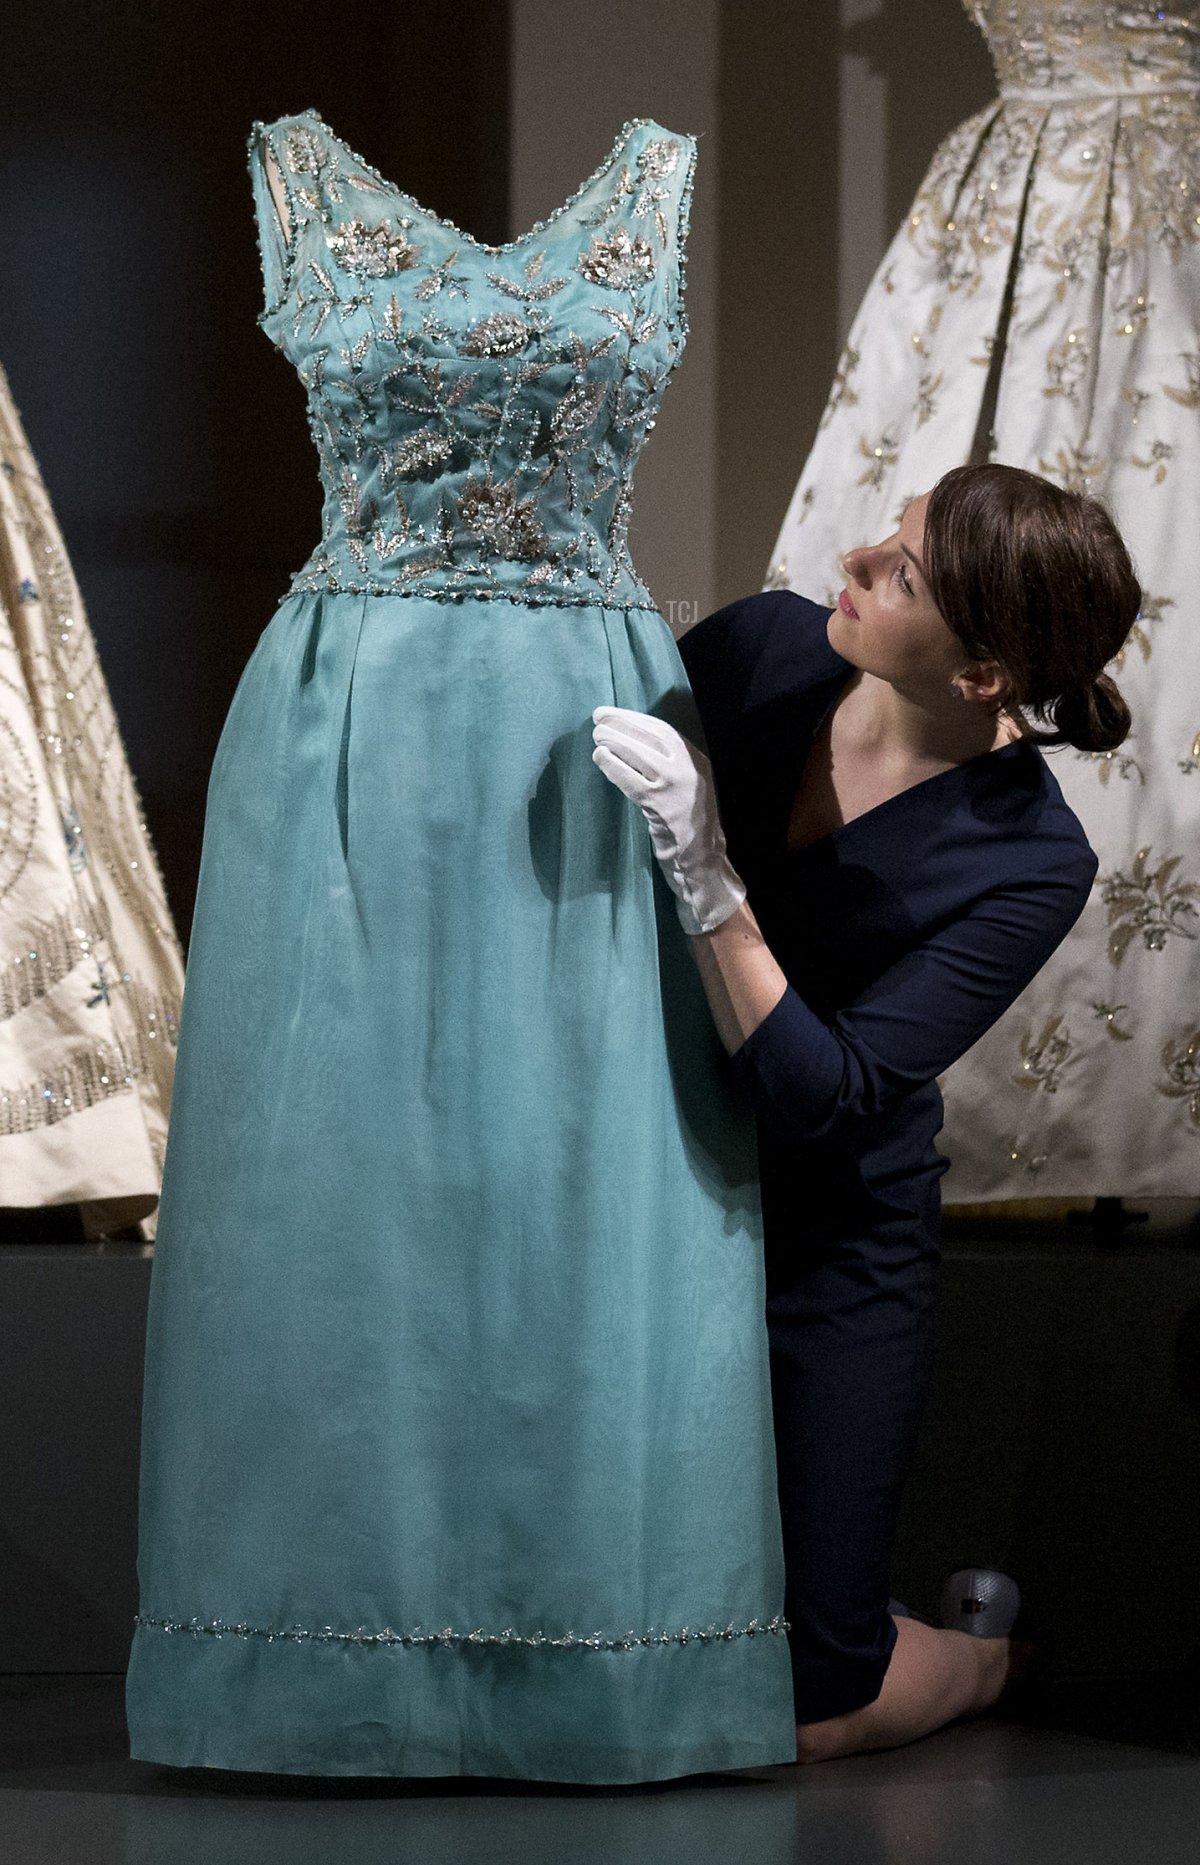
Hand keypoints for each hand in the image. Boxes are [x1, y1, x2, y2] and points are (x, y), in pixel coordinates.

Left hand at [591, 706, 746, 935]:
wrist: (702, 858)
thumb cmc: (687, 821)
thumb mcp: (686, 784)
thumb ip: (667, 764)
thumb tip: (629, 740)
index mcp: (696, 760)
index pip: (663, 730)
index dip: (635, 718)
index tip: (613, 713)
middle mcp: (689, 769)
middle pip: (651, 737)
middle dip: (621, 723)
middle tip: (597, 718)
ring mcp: (676, 787)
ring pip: (640, 754)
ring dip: (615, 741)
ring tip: (596, 737)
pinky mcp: (660, 806)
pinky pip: (632, 780)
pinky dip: (614, 766)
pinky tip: (600, 758)